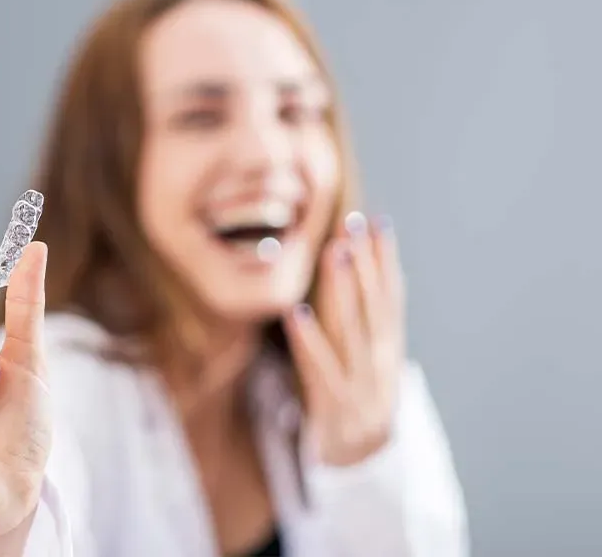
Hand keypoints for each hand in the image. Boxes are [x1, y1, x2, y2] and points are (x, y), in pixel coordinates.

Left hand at [284, 212, 404, 465]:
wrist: (363, 468)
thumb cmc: (356, 401)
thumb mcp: (366, 360)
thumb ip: (362, 320)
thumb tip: (354, 269)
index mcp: (389, 348)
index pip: (391, 296)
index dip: (386, 258)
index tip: (378, 219)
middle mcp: (380, 362)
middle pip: (373, 305)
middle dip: (365, 261)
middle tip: (353, 222)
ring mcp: (360, 385)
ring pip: (352, 329)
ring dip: (344, 288)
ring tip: (335, 252)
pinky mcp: (334, 407)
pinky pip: (319, 369)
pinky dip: (309, 339)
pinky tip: (295, 311)